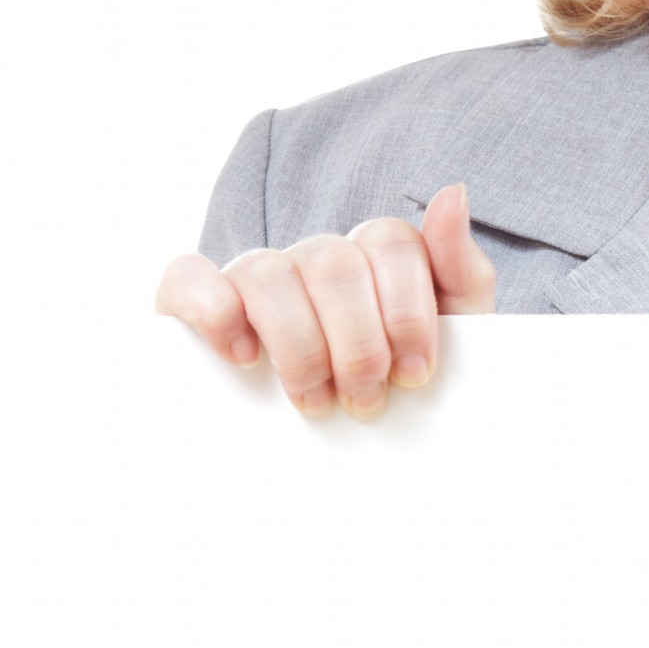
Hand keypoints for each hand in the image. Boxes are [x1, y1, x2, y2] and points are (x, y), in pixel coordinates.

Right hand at [155, 182, 495, 418]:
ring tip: (314, 400)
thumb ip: (460, 268)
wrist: (341, 455)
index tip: (414, 374)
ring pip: (270, 274)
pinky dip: (213, 309)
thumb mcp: (448, 335)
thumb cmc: (393, 382)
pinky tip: (242, 356)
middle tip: (366, 399)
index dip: (407, 310)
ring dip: (298, 346)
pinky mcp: (194, 300)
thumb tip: (452, 192)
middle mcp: (314, 255)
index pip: (391, 242)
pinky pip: (187, 277)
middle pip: (334, 264)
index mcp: (373, 253)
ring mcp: (255, 273)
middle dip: (357, 342)